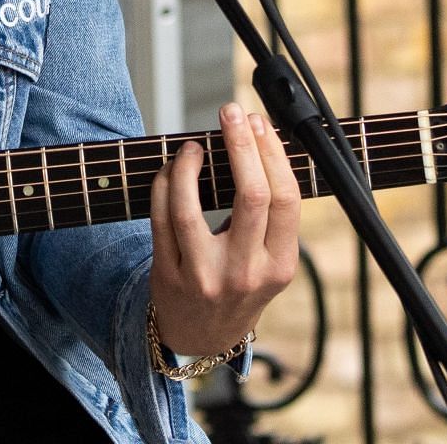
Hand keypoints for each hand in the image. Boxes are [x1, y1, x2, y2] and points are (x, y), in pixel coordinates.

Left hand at [147, 102, 300, 355]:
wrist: (202, 335)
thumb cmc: (241, 284)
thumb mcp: (270, 262)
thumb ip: (271, 216)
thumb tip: (260, 142)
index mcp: (281, 266)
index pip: (285, 200)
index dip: (272, 155)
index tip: (260, 123)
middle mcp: (246, 272)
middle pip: (250, 196)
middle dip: (241, 145)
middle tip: (232, 112)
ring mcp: (204, 276)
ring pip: (192, 207)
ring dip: (189, 166)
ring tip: (192, 145)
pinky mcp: (168, 276)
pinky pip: (161, 219)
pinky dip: (164, 186)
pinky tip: (170, 169)